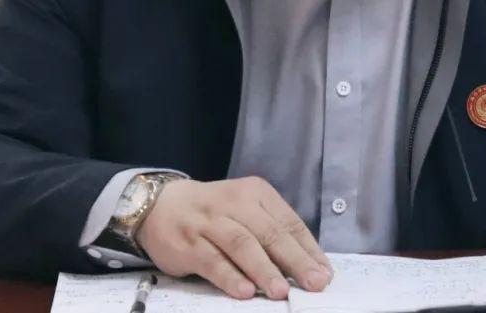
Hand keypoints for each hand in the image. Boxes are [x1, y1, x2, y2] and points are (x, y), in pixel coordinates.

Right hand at [137, 176, 332, 300]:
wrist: (160, 205)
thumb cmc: (215, 213)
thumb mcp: (246, 212)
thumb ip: (272, 234)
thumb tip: (307, 267)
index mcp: (256, 192)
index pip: (289, 222)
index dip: (309, 249)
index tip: (324, 273)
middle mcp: (234, 202)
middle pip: (270, 233)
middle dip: (295, 260)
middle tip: (314, 284)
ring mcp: (210, 221)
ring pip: (242, 244)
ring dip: (264, 269)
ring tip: (281, 291)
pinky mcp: (188, 242)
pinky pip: (212, 260)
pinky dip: (229, 276)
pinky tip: (244, 291)